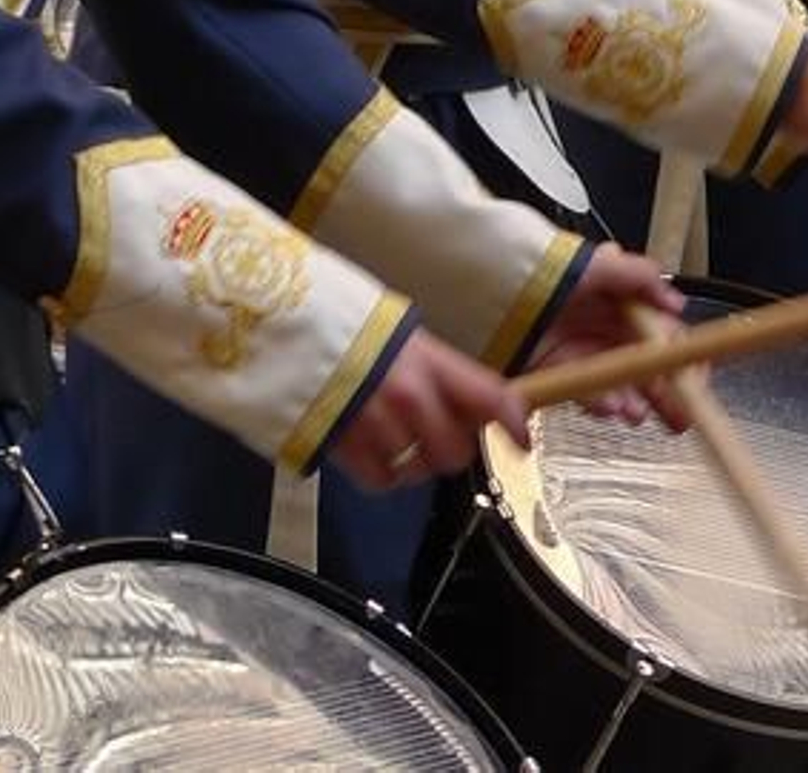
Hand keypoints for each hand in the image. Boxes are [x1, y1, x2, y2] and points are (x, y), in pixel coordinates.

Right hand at [332, 329, 522, 490]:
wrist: (286, 328)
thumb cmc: (349, 332)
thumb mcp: (409, 340)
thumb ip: (446, 374)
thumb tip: (484, 403)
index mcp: (429, 361)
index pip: (490, 397)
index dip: (513, 424)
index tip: (522, 440)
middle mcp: (407, 395)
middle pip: (457, 450)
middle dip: (453, 447)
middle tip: (438, 434)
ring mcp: (375, 424)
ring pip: (420, 470)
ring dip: (417, 462)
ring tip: (400, 438)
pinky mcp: (342, 448)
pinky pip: (381, 480)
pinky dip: (384, 474)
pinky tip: (375, 452)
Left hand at [526, 242, 690, 430]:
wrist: (491, 286)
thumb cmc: (543, 268)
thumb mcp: (600, 264)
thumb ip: (641, 278)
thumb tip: (675, 300)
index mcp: (621, 305)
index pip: (663, 336)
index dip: (683, 358)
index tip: (696, 378)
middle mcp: (603, 330)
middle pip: (646, 368)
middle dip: (665, 393)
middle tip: (682, 416)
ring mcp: (581, 354)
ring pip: (619, 384)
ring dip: (633, 400)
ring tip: (637, 412)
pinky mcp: (557, 372)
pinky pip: (585, 391)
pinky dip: (600, 402)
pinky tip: (611, 407)